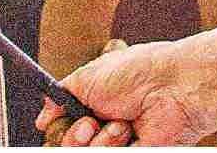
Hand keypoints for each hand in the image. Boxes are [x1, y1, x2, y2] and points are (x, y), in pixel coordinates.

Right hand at [34, 40, 211, 146]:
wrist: (173, 87)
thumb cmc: (139, 72)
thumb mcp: (89, 76)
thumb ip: (61, 95)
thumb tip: (42, 116)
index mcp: (94, 104)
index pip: (61, 130)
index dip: (62, 128)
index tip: (72, 117)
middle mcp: (103, 126)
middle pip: (67, 147)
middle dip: (75, 138)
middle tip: (92, 123)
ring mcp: (117, 144)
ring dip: (99, 141)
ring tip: (122, 123)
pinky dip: (111, 148)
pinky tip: (130, 134)